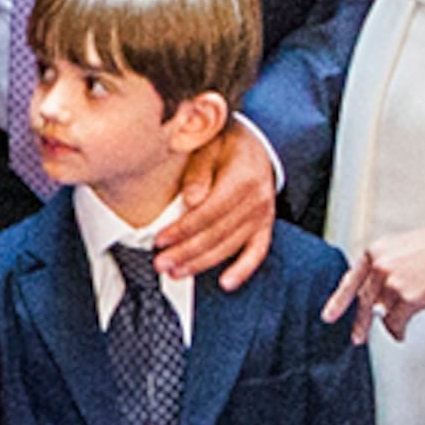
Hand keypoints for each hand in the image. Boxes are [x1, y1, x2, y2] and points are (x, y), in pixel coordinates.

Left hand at [156, 121, 278, 290]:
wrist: (257, 142)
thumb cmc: (227, 141)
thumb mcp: (210, 143)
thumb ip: (199, 170)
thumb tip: (191, 200)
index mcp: (243, 179)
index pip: (209, 212)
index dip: (182, 230)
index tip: (160, 240)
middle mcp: (256, 200)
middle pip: (217, 234)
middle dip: (186, 252)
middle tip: (160, 263)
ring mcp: (262, 216)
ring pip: (231, 247)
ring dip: (202, 264)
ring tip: (176, 272)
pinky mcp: (265, 226)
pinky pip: (257, 252)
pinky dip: (243, 270)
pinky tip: (226, 283)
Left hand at [321, 222, 424, 343]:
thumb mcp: (406, 247)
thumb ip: (389, 265)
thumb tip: (382, 288)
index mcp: (377, 250)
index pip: (352, 279)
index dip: (339, 300)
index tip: (329, 315)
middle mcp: (380, 266)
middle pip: (364, 300)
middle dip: (361, 322)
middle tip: (357, 337)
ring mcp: (392, 282)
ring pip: (382, 313)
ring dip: (389, 323)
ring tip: (396, 328)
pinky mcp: (408, 298)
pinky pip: (395, 323)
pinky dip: (398, 331)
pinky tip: (401, 333)